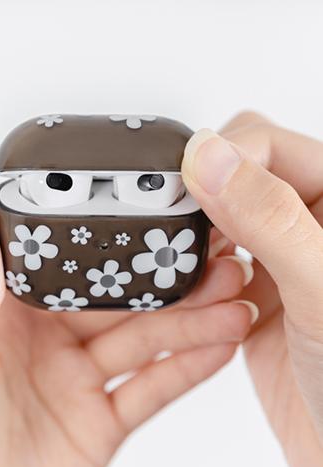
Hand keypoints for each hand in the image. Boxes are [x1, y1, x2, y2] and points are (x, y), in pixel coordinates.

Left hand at [0, 210, 253, 466]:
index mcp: (5, 314)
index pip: (65, 263)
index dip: (107, 240)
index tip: (151, 219)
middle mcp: (47, 339)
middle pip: (115, 300)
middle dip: (164, 281)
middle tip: (209, 261)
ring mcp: (77, 378)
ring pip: (142, 340)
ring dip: (189, 322)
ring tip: (231, 303)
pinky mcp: (100, 419)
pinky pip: (149, 390)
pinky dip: (187, 369)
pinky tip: (219, 346)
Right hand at [181, 112, 322, 466]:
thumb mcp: (322, 289)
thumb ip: (267, 217)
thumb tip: (210, 157)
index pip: (266, 144)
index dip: (219, 159)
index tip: (181, 189)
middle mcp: (308, 224)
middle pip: (234, 177)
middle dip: (201, 200)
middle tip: (181, 229)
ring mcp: (279, 259)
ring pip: (215, 221)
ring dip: (197, 244)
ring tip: (200, 273)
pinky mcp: (254, 293)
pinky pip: (209, 265)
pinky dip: (195, 278)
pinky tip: (201, 297)